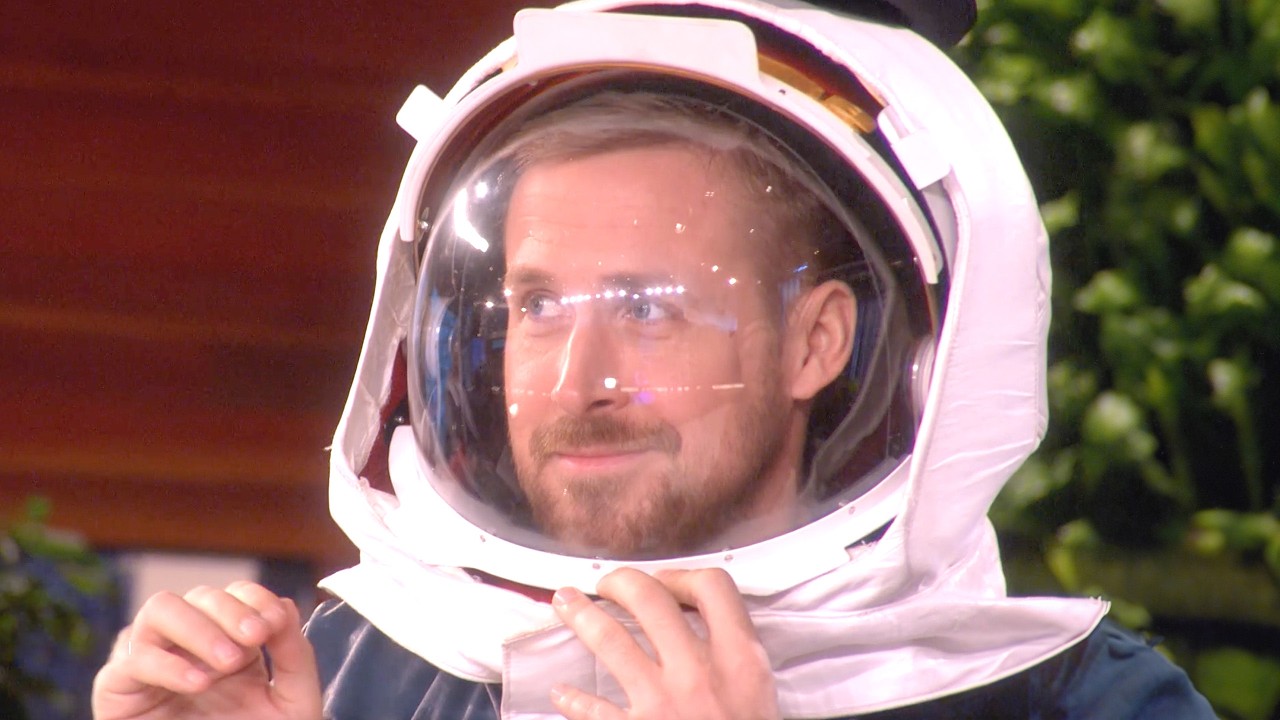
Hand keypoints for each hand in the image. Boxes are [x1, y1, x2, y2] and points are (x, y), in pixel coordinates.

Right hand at [92, 581, 321, 719]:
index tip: (274, 622)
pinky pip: (129, 660)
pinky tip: (198, 683)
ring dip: (198, 627)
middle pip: (200, 596)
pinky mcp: (118, 689)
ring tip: (227, 662)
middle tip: (255, 637)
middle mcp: (188, 644)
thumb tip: (285, 605)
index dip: (255, 598)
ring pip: (159, 609)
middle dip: (231, 611)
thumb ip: (295, 656)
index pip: (236, 595)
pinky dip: (166, 664)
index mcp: (230, 641)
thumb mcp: (292, 703)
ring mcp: (152, 660)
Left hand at [550, 567, 779, 719]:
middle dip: (620, 582)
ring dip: (579, 614)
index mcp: (741, 659)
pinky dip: (573, 700)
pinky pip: (592, 709)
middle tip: (605, 583)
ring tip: (563, 601)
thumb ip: (735, 656)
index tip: (666, 583)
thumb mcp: (760, 694)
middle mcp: (699, 671)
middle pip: (651, 597)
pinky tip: (562, 694)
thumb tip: (697, 622)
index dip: (683, 575)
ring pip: (609, 638)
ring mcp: (662, 703)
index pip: (714, 586)